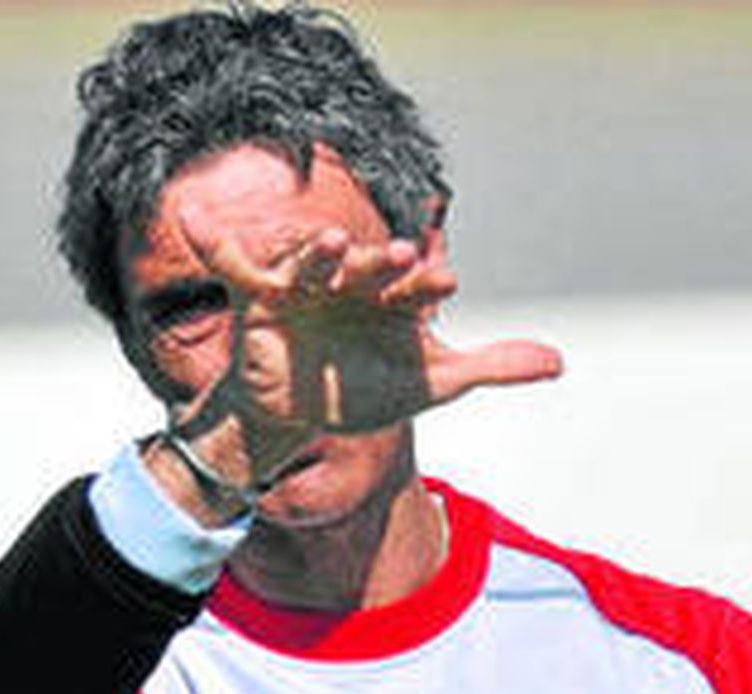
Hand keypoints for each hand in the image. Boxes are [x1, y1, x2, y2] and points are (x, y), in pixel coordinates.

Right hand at [173, 218, 561, 481]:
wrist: (301, 416)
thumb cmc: (364, 388)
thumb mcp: (436, 383)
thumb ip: (495, 366)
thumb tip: (561, 362)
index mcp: (391, 292)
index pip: (413, 283)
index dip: (427, 283)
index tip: (446, 285)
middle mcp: (349, 280)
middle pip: (366, 266)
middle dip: (379, 263)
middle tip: (400, 258)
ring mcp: (304, 286)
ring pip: (312, 263)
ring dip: (317, 253)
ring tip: (328, 245)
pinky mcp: (259, 297)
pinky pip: (234, 264)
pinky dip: (212, 240)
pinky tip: (190, 219)